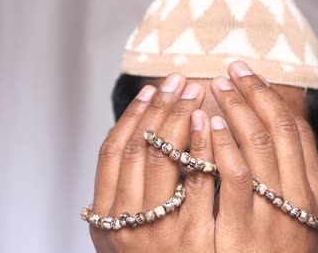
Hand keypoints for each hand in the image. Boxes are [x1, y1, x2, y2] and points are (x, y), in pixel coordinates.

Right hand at [90, 74, 214, 251]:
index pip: (111, 153)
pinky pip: (198, 181)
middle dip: (159, 109)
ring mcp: (159, 230)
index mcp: (105, 218)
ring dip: (178, 118)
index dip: (130, 116)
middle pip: (138, 148)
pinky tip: (212, 123)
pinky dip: (202, 147)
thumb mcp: (133, 233)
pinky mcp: (194, 237)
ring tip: (194, 91)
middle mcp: (125, 222)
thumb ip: (131, 195)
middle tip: (176, 80)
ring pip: (164, 157)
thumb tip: (143, 142)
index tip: (148, 90)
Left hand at [209, 61, 317, 251]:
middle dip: (255, 94)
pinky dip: (226, 145)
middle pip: (280, 130)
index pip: (299, 134)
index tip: (254, 79)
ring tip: (219, 86)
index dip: (275, 101)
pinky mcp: (244, 231)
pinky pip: (236, 178)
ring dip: (239, 110)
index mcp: (313, 195)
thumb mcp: (299, 224)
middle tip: (233, 69)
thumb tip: (291, 146)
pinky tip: (211, 124)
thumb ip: (294, 187)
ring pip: (261, 145)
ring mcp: (274, 214)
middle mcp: (299, 199)